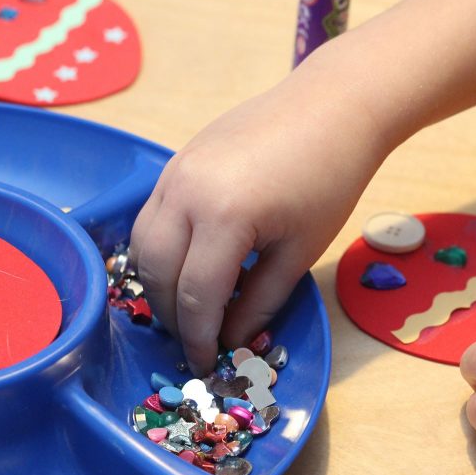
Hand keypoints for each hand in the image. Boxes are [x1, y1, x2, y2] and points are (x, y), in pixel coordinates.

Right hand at [131, 68, 385, 374]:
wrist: (333, 108)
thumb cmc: (330, 179)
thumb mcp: (300, 250)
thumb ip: (260, 300)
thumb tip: (232, 340)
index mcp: (223, 217)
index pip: (196, 296)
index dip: (200, 338)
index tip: (208, 366)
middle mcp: (185, 192)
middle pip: (156, 272)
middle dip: (173, 316)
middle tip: (196, 342)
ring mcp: (175, 170)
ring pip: (143, 243)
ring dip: (159, 283)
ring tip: (189, 309)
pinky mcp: (176, 159)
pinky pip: (152, 215)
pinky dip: (161, 248)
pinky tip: (188, 265)